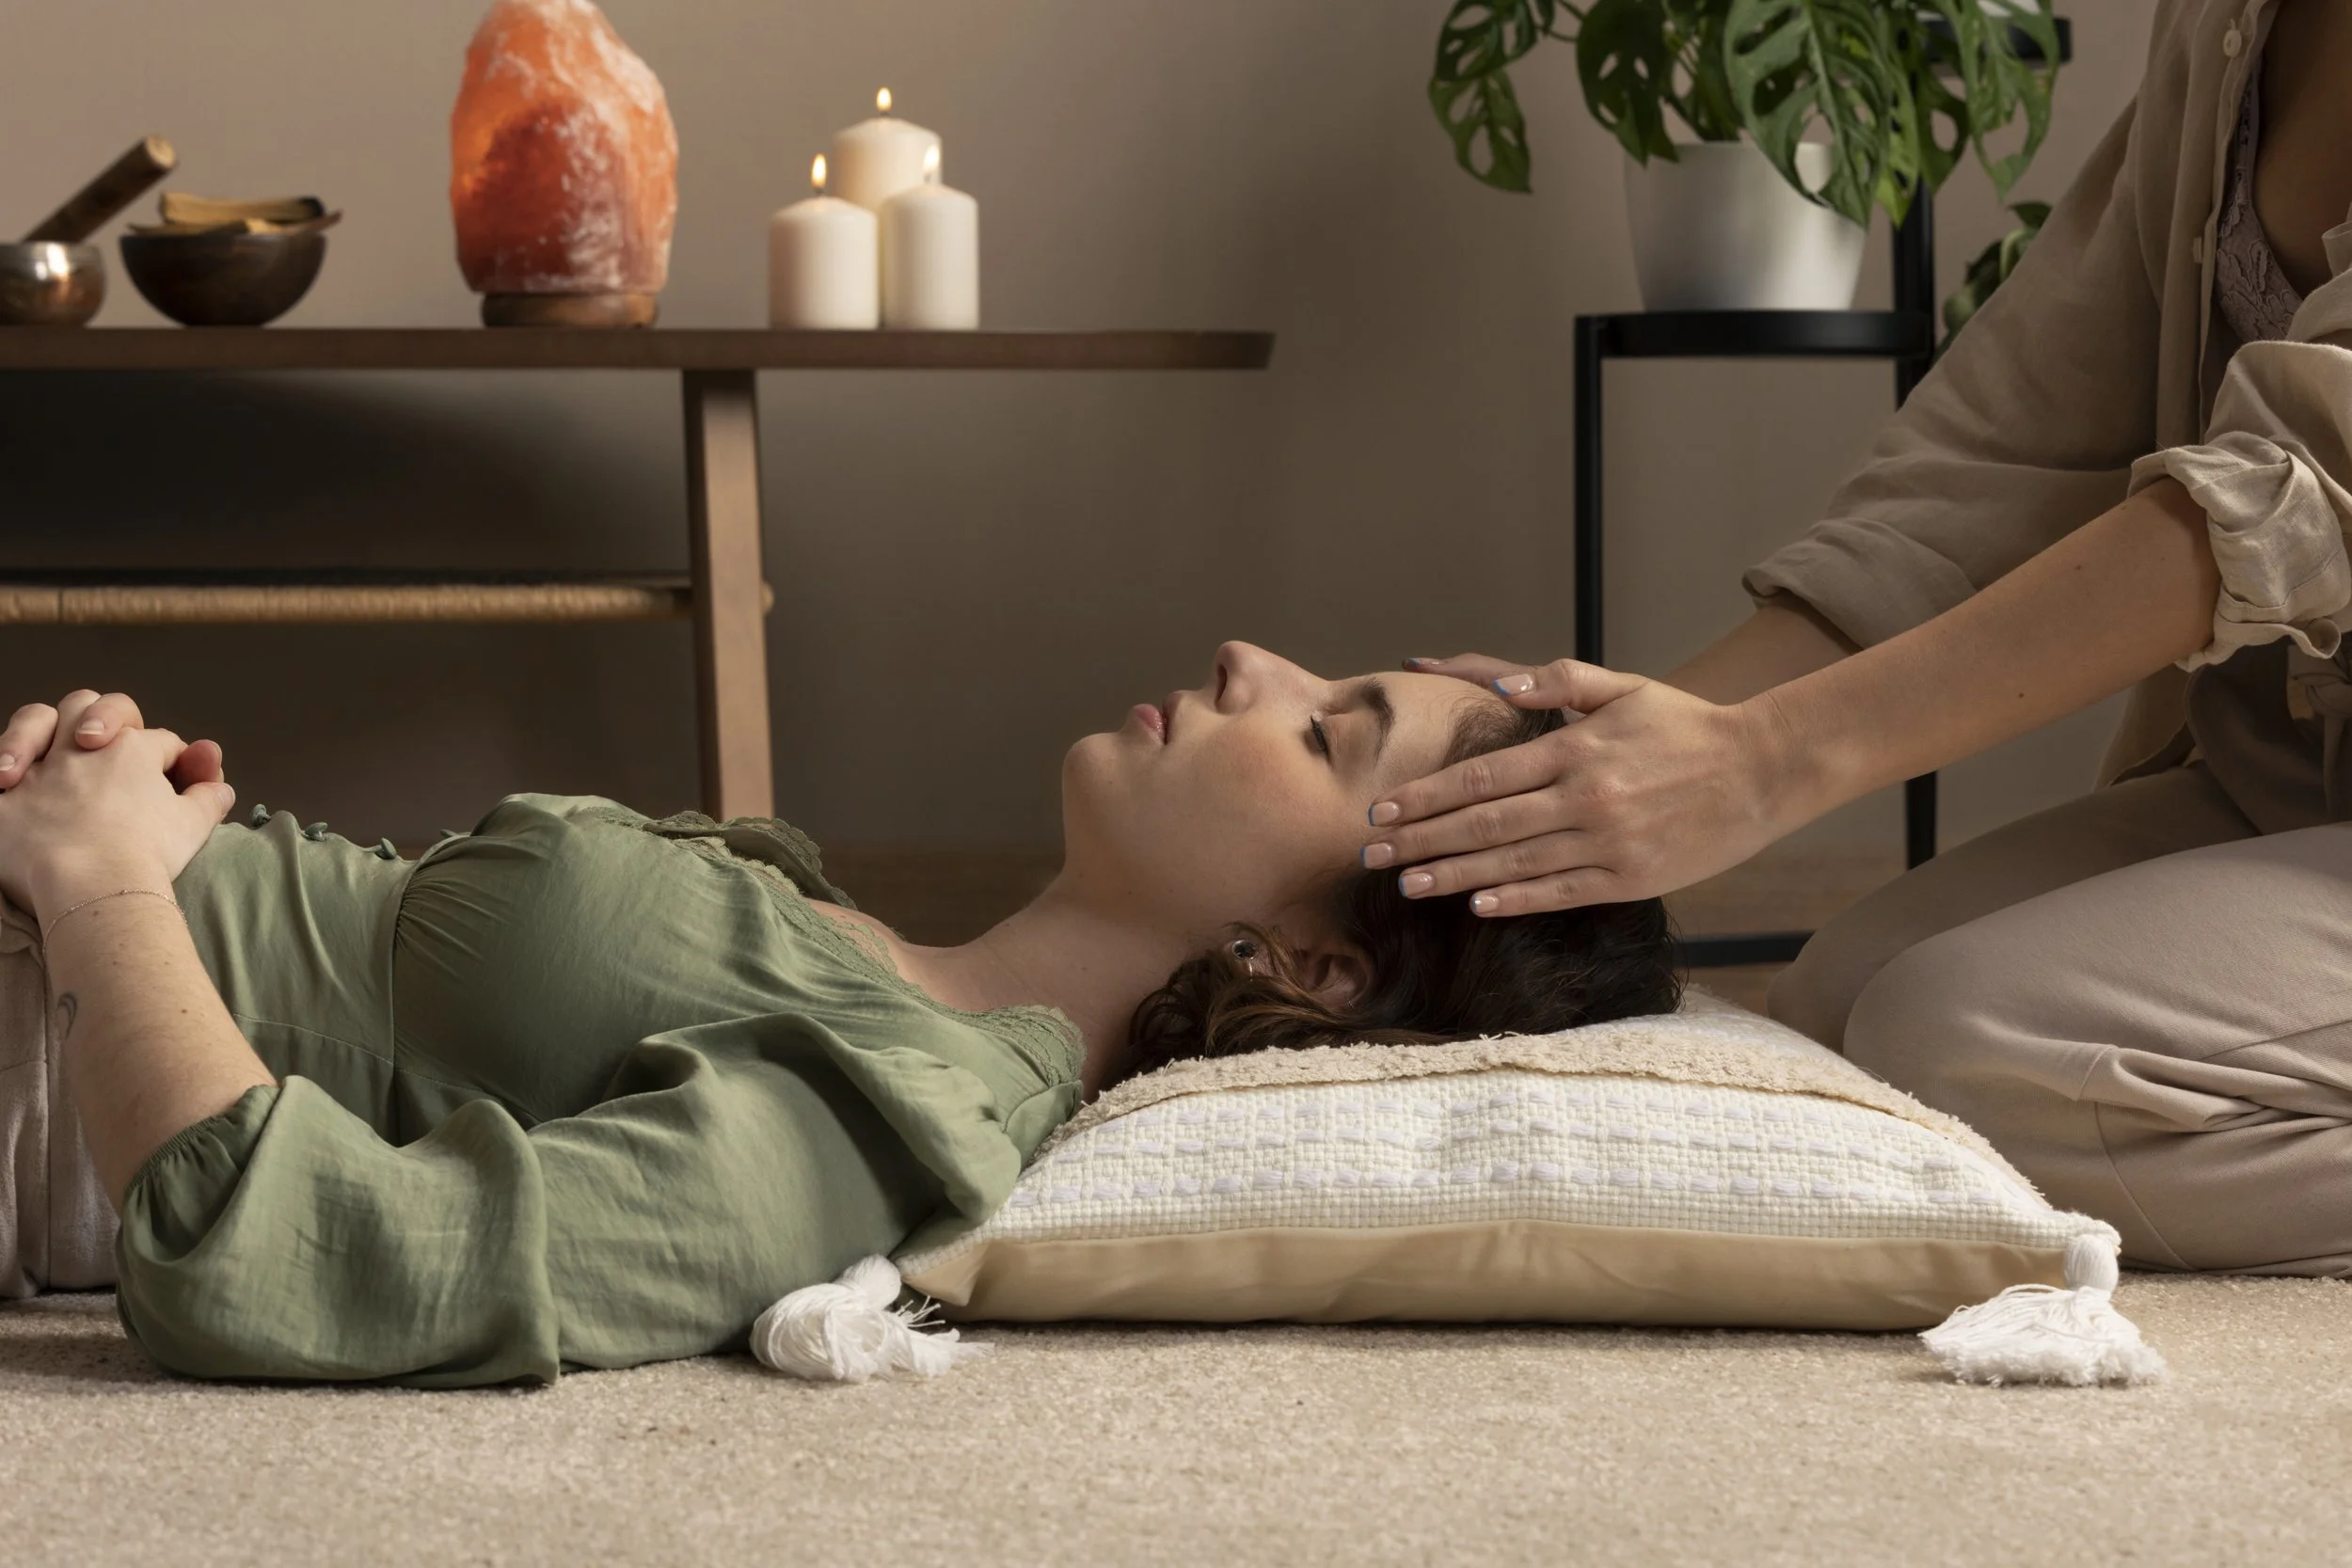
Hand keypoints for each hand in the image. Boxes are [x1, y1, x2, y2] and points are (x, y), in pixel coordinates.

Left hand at [0, 691, 235, 918]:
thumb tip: (220, 788)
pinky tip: (5, 780)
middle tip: (99, 745)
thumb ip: (210, 799)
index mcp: (134, 749)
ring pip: (37, 719)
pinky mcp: (2, 796)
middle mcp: (84, 746)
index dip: (171, 760)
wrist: (92, 884)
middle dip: (100, 718)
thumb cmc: (146, 854)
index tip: (174, 784)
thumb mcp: (194, 824)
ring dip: (37, 731)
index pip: (158, 741)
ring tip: (36, 758)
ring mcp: (39, 768)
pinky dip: (2, 770)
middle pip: (92, 706)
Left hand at [1366, 656, 1806, 914]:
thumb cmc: (1685, 726)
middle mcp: (1584, 798)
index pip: (1482, 778)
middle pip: (1484, 824)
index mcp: (1575, 749)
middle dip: (1421, 840)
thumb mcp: (1623, 688)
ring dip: (1454, 876)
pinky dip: (1516, 899)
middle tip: (1372, 853)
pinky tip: (1476, 904)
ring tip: (1407, 884)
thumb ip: (1557, 682)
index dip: (1426, 797)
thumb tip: (1496, 683)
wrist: (1762, 771)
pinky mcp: (1630, 878)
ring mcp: (1607, 843)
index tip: (1383, 810)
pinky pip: (1560, 893)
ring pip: (1514, 863)